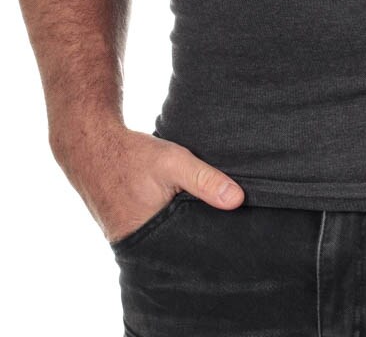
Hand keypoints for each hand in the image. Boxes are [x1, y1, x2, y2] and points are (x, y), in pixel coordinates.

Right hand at [54, 123, 244, 243]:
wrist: (91, 147)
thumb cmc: (132, 156)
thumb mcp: (173, 162)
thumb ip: (204, 180)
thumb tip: (238, 200)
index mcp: (146, 239)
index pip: (187, 254)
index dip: (208, 246)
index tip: (230, 238)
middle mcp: (136, 246)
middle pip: (178, 250)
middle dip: (198, 241)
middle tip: (222, 228)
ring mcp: (130, 239)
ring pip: (168, 240)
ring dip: (184, 230)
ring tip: (202, 217)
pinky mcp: (128, 228)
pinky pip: (156, 232)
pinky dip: (170, 222)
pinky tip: (180, 210)